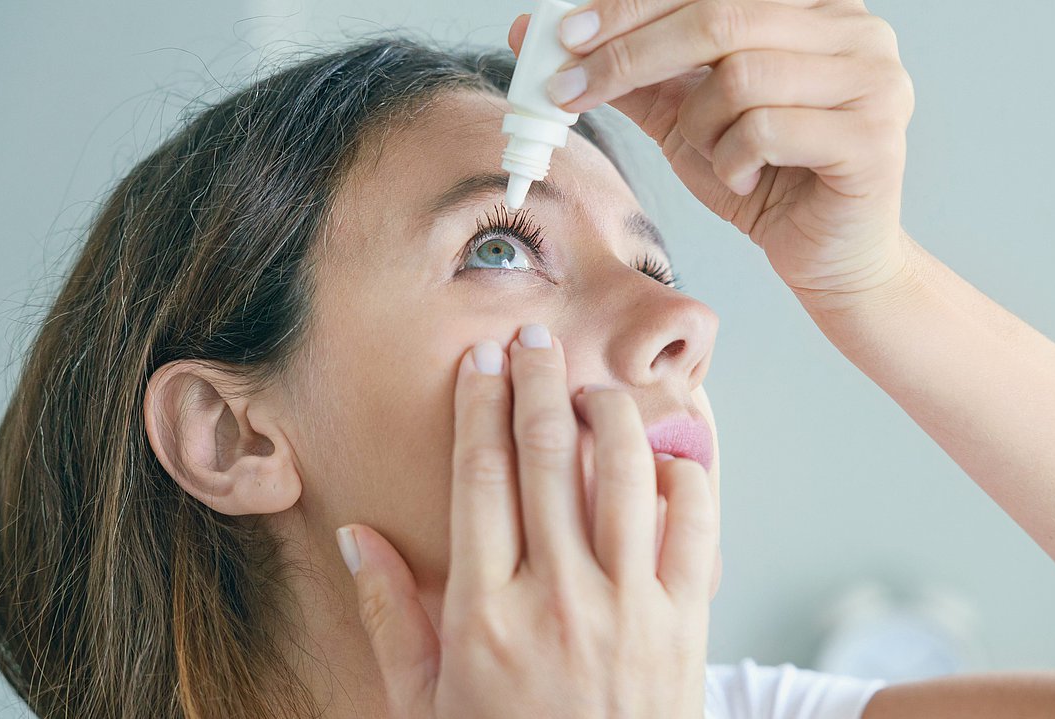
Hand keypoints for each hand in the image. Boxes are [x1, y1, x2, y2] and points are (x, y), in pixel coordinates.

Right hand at [336, 324, 716, 717]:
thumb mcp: (423, 702)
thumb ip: (389, 618)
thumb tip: (357, 536)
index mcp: (483, 614)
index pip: (480, 478)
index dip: (479, 407)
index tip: (481, 361)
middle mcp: (557, 599)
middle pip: (548, 457)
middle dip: (538, 382)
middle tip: (534, 336)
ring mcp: (629, 610)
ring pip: (625, 475)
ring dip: (611, 413)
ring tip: (593, 388)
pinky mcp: (687, 624)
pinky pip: (697, 528)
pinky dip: (685, 478)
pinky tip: (664, 456)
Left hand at [508, 0, 916, 301]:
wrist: (829, 258)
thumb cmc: (764, 180)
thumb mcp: (686, 116)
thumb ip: (631, 72)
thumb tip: (540, 31)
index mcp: (814, 5)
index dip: (633, 4)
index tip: (566, 35)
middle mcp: (856, 29)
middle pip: (721, 16)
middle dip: (631, 54)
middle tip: (572, 89)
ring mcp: (874, 80)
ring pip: (741, 76)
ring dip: (700, 126)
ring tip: (711, 154)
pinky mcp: (873, 138)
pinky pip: (767, 129)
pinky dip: (733, 160)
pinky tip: (745, 179)